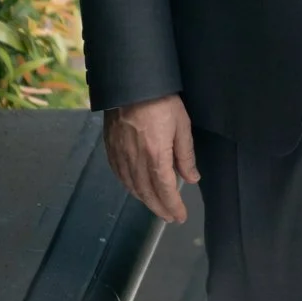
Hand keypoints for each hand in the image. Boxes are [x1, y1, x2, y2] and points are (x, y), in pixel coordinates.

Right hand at [104, 93, 197, 222]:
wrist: (131, 83)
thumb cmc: (161, 101)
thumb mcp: (181, 126)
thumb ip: (185, 155)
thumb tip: (191, 178)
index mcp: (155, 155)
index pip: (165, 190)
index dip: (173, 206)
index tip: (180, 216)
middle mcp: (135, 160)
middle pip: (147, 193)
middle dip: (160, 208)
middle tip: (171, 217)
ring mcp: (120, 155)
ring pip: (132, 187)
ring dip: (145, 200)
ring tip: (157, 206)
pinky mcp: (110, 149)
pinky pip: (120, 176)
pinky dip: (130, 187)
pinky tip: (136, 189)